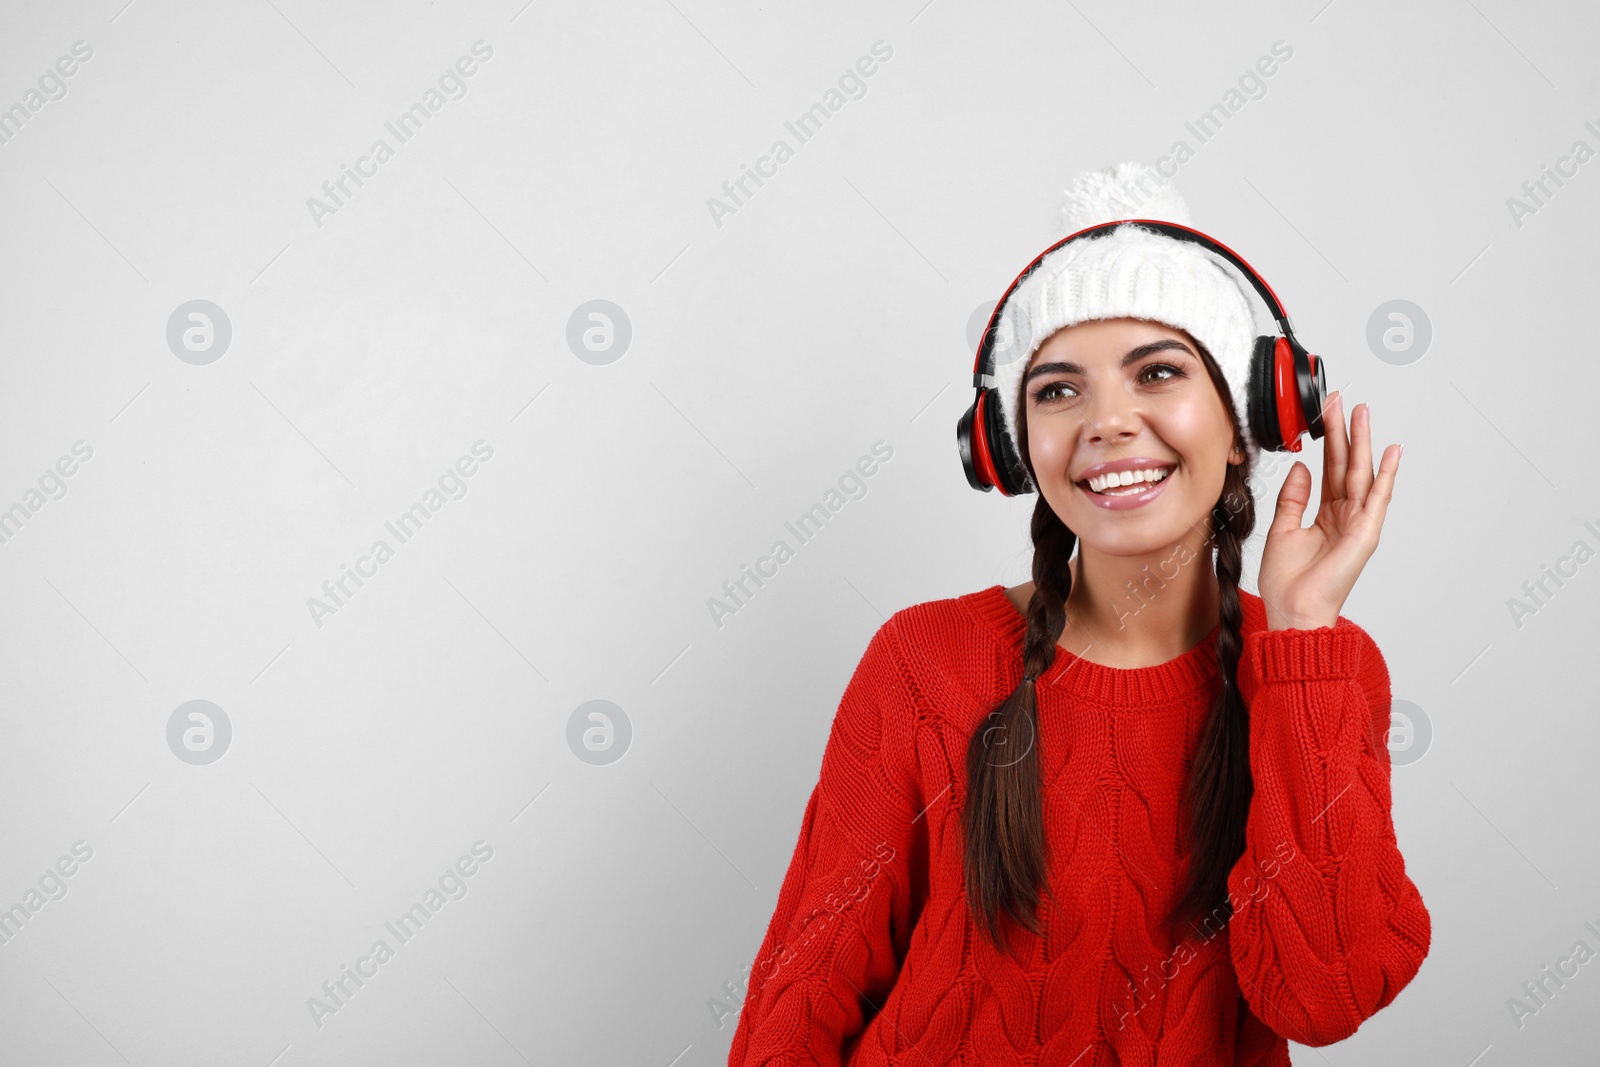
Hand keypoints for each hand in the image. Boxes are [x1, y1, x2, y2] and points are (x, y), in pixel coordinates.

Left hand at [1258, 391, 1399, 630]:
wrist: (1293, 610)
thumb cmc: (1288, 582)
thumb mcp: (1282, 529)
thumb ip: (1293, 497)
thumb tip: (1301, 467)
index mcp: (1326, 515)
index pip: (1328, 468)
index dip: (1327, 440)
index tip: (1323, 413)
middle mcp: (1345, 516)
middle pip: (1346, 464)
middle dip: (1345, 431)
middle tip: (1342, 400)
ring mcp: (1358, 523)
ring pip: (1362, 473)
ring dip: (1363, 442)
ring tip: (1362, 412)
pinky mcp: (1366, 533)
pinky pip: (1378, 498)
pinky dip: (1387, 475)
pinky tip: (1392, 452)